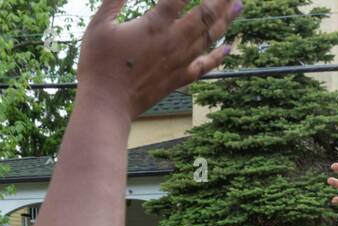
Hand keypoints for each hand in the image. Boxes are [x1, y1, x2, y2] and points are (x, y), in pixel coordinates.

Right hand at [76, 0, 239, 118]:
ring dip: (227, 20)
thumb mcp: (99, 24)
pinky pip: (205, 66)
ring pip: (210, 37)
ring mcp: (179, 62)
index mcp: (155, 24)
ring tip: (239, 6)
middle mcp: (173, 41)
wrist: (106, 105)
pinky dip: (219, 56)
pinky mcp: (179, 79)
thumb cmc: (98, 64)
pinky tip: (230, 47)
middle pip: (206, 14)